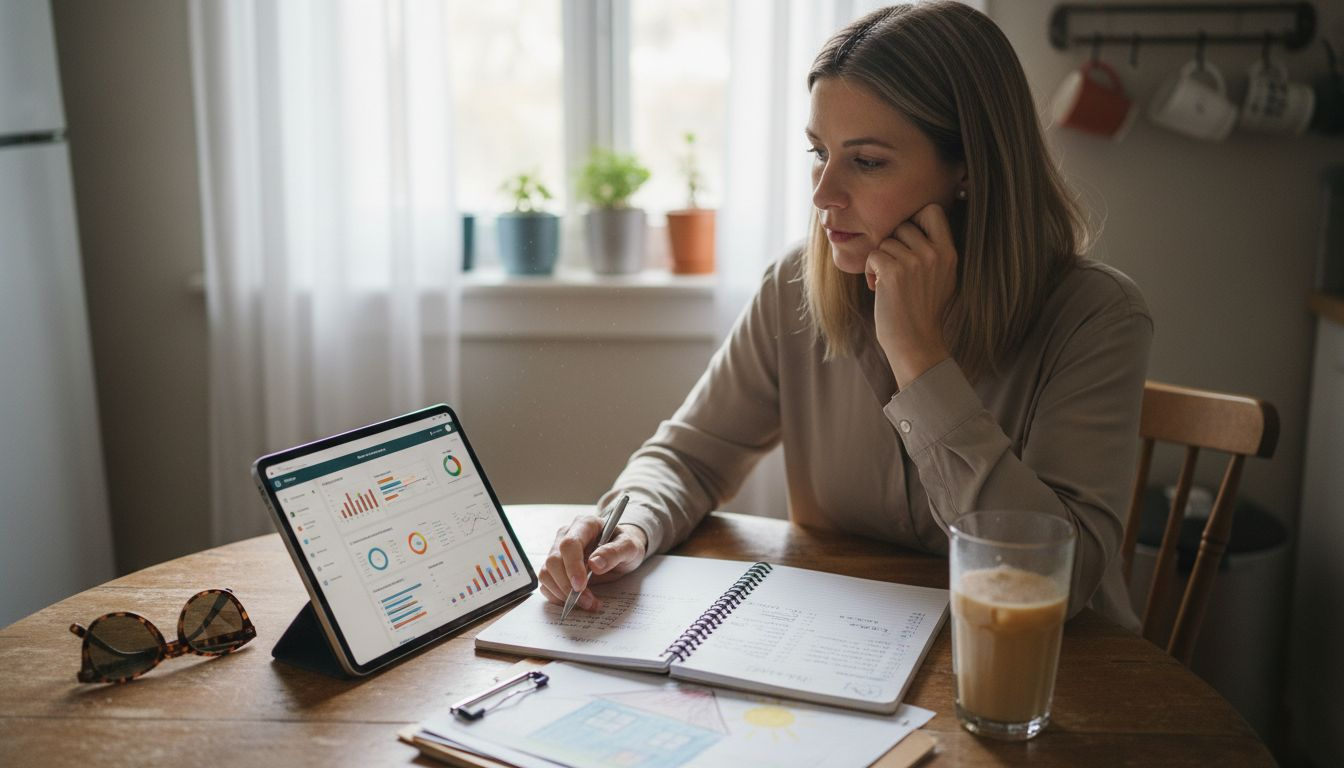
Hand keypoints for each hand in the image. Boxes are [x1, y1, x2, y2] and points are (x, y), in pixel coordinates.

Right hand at [538, 513, 648, 611]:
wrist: (620, 549)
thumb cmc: (624, 545)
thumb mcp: (629, 547)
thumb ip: (614, 552)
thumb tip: (595, 564)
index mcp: (585, 525)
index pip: (569, 544)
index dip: (572, 566)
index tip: (580, 586)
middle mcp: (566, 535)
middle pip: (553, 561)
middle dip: (568, 586)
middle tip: (588, 601)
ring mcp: (557, 550)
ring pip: (546, 573)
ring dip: (562, 594)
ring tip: (586, 603)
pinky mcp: (554, 566)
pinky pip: (546, 583)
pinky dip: (557, 596)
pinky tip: (575, 601)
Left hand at [865, 203, 956, 387]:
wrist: (915, 342)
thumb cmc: (924, 311)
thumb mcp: (943, 277)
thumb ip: (935, 251)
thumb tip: (919, 222)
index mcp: (949, 252)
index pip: (932, 210)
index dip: (915, 219)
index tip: (909, 240)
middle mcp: (933, 253)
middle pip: (902, 225)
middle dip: (893, 245)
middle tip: (895, 268)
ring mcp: (914, 262)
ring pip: (885, 242)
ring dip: (880, 260)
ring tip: (887, 282)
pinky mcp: (893, 272)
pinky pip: (873, 255)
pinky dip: (870, 270)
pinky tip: (878, 287)